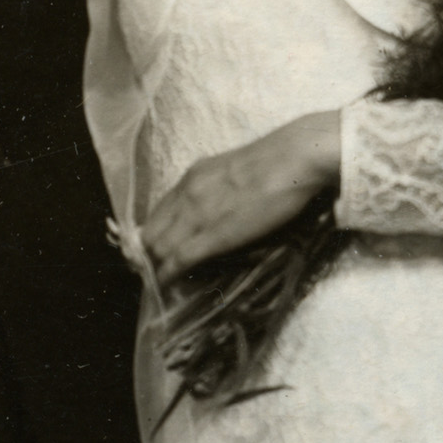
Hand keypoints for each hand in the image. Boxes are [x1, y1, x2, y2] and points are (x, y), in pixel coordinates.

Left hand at [142, 111, 342, 286]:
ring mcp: (197, 214)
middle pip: (151, 231)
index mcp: (192, 177)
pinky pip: (179, 259)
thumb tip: (217, 204)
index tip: (156, 250)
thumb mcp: (233, 171)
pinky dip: (168, 274)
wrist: (295, 158)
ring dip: (156, 267)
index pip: (158, 212)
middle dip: (148, 254)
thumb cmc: (278, 163)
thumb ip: (217, 187)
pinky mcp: (214, 234)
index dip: (153, 234)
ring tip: (159, 282)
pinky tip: (166, 284)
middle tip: (154, 270)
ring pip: (159, 247)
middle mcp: (187, 193)